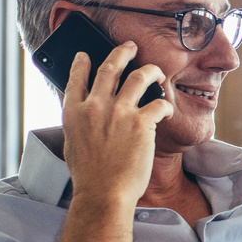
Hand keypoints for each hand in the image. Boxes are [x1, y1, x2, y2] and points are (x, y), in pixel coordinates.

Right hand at [59, 43, 171, 207]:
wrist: (104, 194)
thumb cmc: (90, 176)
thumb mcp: (73, 144)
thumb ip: (79, 123)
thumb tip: (85, 113)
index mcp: (74, 112)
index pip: (76, 77)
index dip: (81, 63)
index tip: (86, 55)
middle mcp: (95, 106)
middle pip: (109, 67)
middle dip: (121, 52)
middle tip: (130, 46)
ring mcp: (119, 112)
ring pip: (139, 76)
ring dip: (151, 70)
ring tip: (157, 72)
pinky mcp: (142, 123)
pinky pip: (159, 103)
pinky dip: (165, 106)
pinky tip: (168, 112)